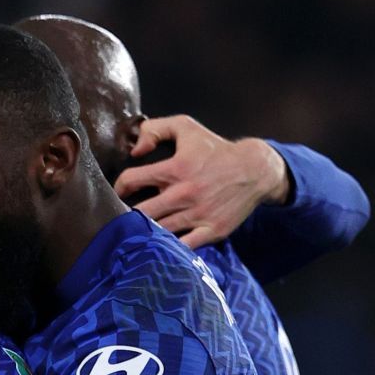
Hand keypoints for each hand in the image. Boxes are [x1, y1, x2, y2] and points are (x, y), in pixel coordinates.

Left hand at [116, 117, 290, 248]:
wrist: (254, 170)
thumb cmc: (215, 149)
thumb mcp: (186, 127)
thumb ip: (154, 129)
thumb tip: (135, 150)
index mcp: (174, 168)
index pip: (131, 180)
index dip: (120, 187)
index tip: (121, 191)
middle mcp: (184, 193)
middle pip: (141, 213)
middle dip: (128, 215)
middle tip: (125, 216)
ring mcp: (198, 215)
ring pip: (159, 231)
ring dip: (146, 232)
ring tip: (139, 230)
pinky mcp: (212, 231)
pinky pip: (184, 247)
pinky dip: (170, 248)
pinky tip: (162, 245)